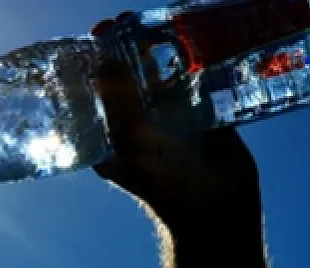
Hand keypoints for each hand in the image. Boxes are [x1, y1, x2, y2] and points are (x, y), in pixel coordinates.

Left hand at [90, 13, 260, 231]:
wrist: (215, 206)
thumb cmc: (163, 181)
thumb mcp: (132, 141)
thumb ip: (119, 102)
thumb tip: (102, 60)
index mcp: (110, 134)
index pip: (95, 91)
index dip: (94, 62)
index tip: (95, 35)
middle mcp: (136, 124)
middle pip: (127, 77)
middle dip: (125, 49)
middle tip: (124, 20)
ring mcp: (168, 117)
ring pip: (160, 75)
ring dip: (158, 50)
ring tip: (155, 21)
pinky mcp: (200, 114)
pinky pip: (194, 81)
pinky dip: (193, 61)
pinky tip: (191, 38)